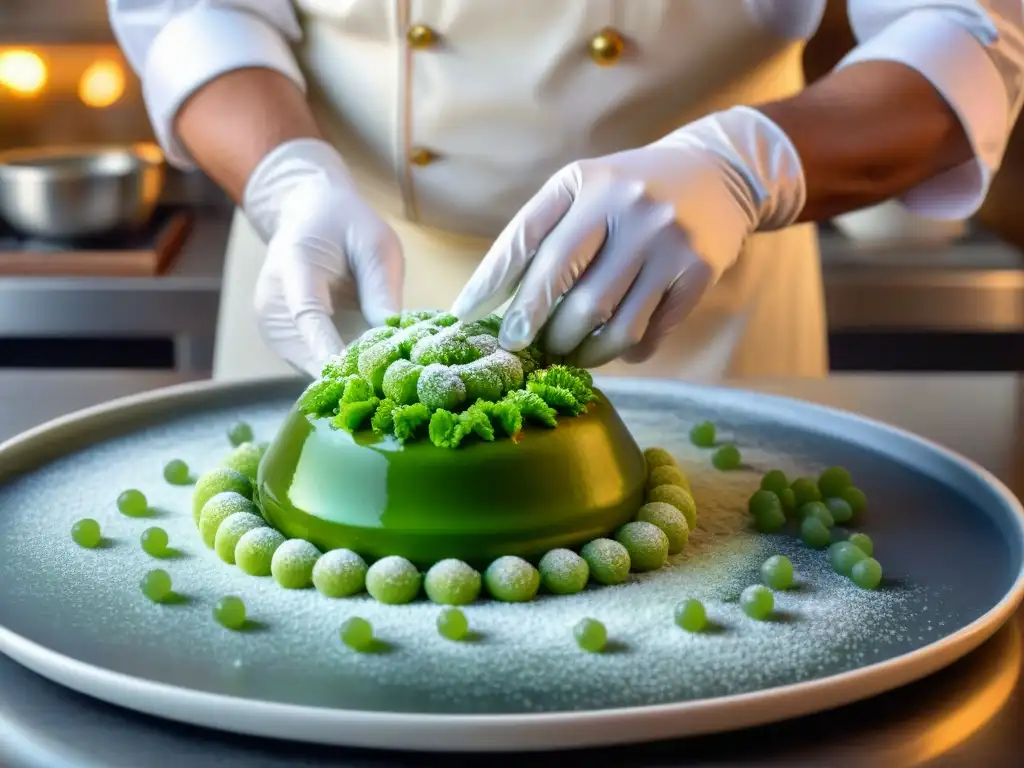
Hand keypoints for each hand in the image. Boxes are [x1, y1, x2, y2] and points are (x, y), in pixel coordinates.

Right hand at [243, 139, 403, 376]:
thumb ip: (380, 288)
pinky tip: (368, 362)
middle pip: (309, 351)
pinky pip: (313, 363)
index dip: (330, 347)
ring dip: (348, 372)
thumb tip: (392, 339)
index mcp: (295, 265)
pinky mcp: (282, 341)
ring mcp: (273, 325)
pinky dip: (341, 368)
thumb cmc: (347, 227)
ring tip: (385, 368)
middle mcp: (273, 301)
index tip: (354, 376)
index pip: (308, 314)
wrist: (309, 216)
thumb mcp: (376, 244)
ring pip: (312, 365)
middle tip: (393, 379)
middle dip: (351, 370)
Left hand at [451, 107, 804, 367]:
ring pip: (611, 322)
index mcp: (586, 183)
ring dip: (583, 351)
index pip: (527, 239)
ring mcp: (667, 241)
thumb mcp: (581, 190)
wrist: (719, 172)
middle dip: (539, 329)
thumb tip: (485, 303)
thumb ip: (536, 235)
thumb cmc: (629, 190)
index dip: (493, 285)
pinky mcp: (698, 271)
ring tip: (570, 355)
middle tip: (527, 350)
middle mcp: (627, 206)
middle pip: (568, 289)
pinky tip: (617, 350)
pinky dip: (628, 351)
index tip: (470, 320)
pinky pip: (651, 331)